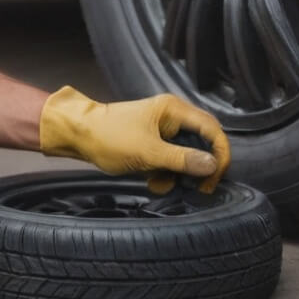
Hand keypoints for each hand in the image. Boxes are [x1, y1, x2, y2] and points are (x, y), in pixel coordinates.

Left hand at [38, 86, 230, 193]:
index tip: (215, 178)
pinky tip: (152, 181)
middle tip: (198, 189)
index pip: (212, 129)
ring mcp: (163, 130)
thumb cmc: (110, 137)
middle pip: (203, 143)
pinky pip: (171, 160)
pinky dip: (165, 173)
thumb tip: (213, 165)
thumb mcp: (148, 153)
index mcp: (174, 110)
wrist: (79, 136)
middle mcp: (173, 117)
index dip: (219, 154)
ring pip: (186, 155)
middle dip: (199, 168)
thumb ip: (182, 160)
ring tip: (161, 184)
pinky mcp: (153, 142)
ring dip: (179, 174)